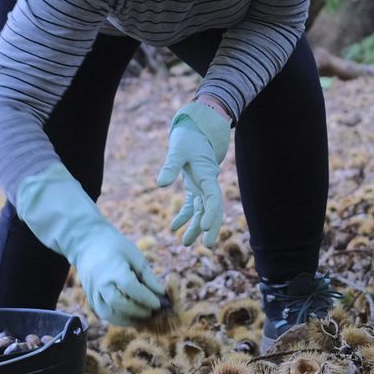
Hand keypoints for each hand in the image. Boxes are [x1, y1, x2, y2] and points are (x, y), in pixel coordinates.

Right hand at [68, 225, 164, 325]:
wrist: (88, 244)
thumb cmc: (115, 247)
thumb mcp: (135, 255)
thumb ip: (148, 276)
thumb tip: (161, 294)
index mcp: (112, 268)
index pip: (129, 286)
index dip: (146, 297)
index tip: (159, 303)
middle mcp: (100, 282)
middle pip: (117, 303)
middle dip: (137, 311)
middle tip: (152, 312)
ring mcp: (92, 292)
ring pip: (108, 314)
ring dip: (128, 320)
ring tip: (143, 317)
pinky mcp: (90, 299)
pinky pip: (103, 314)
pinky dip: (118, 319)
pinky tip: (131, 317)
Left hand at [155, 100, 231, 247]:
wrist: (195, 128)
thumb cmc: (188, 137)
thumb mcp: (177, 150)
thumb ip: (170, 166)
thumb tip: (160, 184)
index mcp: (208, 175)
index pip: (214, 199)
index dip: (211, 214)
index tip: (205, 229)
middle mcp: (208, 183)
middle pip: (213, 210)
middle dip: (212, 228)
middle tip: (208, 245)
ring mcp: (202, 186)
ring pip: (202, 210)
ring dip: (195, 226)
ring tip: (186, 244)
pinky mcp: (194, 185)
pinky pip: (192, 205)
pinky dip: (184, 216)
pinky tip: (173, 227)